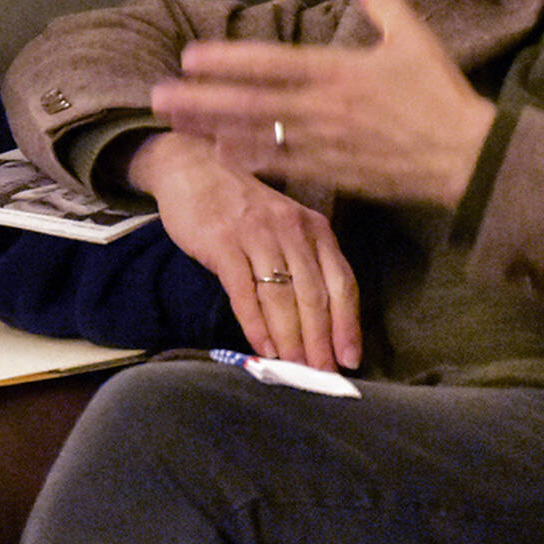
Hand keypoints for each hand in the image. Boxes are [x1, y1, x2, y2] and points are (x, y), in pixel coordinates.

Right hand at [125, 131, 361, 370]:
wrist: (194, 169)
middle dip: (320, 341)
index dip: (347, 324)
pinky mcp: (223, 244)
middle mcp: (292, 230)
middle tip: (321, 373)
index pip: (342, 282)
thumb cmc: (242, 207)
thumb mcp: (284, 226)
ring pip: (282, 298)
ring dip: (290, 339)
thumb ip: (302, 263)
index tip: (349, 358)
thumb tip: (318, 323)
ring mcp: (257, 235)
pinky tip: (262, 348)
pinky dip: (255, 325)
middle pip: (314, 295)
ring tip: (294, 368)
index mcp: (315, 228)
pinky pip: (245, 293)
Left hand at [151, 0, 495, 207]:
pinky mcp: (333, 173)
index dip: (227, 61)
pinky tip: (220, 155)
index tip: (190, 57)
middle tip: (157, 97)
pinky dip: (250, 160)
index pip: (271, 64)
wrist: (466, 158)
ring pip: (257, 137)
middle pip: (250, 104)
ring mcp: (324, 145)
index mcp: (339, 72)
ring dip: (213, 129)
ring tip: (175, 125)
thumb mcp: (413, 38)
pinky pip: (282, 167)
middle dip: (201, 99)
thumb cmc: (439, 96)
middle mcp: (323, 109)